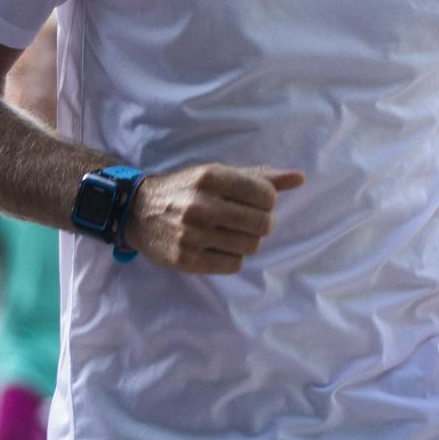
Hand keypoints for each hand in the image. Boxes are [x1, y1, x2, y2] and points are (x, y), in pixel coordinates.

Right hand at [123, 163, 303, 274]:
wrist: (139, 211)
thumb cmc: (187, 189)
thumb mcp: (219, 174)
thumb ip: (261, 176)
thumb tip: (299, 178)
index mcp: (211, 177)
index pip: (266, 196)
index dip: (267, 201)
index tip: (255, 202)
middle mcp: (201, 205)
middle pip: (263, 224)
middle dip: (261, 223)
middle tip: (247, 220)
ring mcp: (193, 235)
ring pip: (250, 246)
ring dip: (247, 241)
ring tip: (230, 232)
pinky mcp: (187, 260)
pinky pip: (233, 265)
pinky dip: (232, 257)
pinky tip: (218, 246)